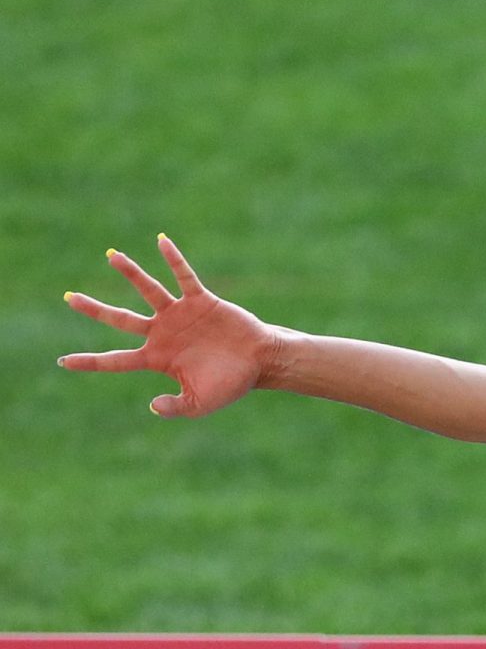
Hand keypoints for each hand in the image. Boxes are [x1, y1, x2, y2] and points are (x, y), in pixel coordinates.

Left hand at [58, 235, 280, 417]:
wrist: (260, 363)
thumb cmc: (230, 385)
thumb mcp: (200, 403)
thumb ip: (176, 407)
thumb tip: (152, 406)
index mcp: (157, 358)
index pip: (116, 360)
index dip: (90, 361)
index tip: (63, 361)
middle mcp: (162, 333)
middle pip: (120, 319)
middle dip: (94, 309)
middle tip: (68, 298)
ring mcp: (179, 315)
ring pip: (148, 291)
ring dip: (130, 273)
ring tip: (111, 255)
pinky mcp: (200, 301)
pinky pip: (183, 276)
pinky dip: (173, 260)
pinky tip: (161, 241)